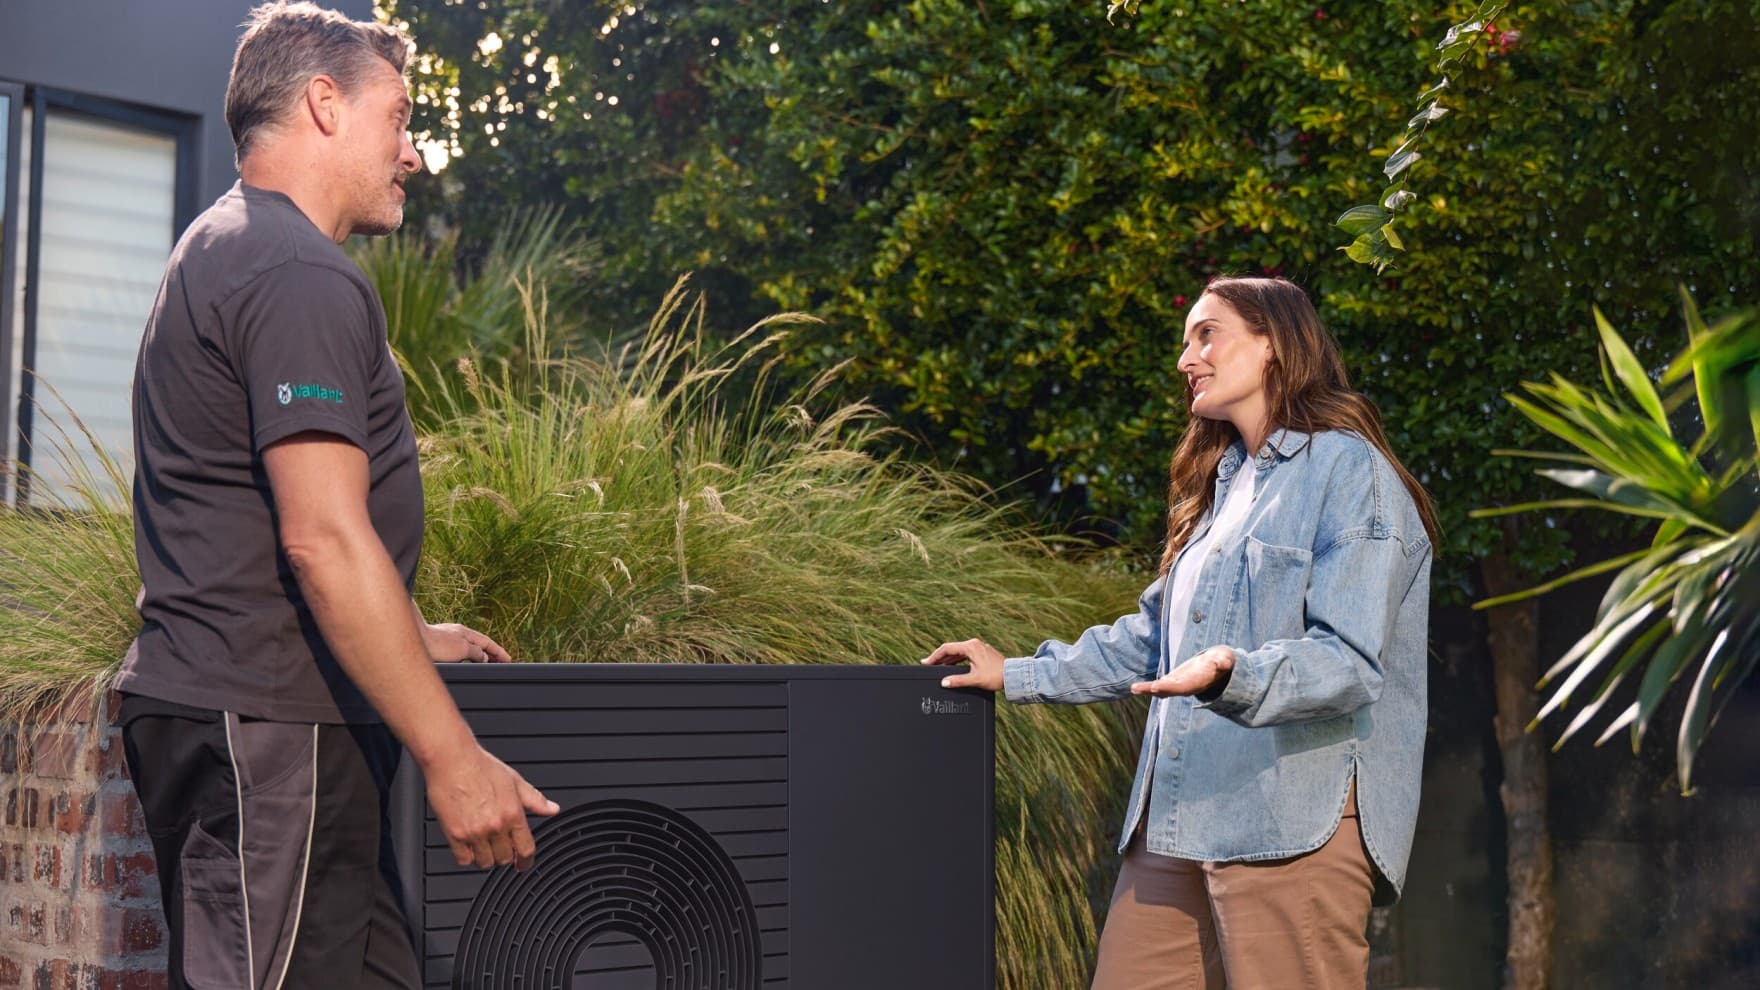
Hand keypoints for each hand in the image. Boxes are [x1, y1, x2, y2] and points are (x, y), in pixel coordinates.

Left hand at [422, 622, 510, 662]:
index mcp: (465, 633)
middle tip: (499, 663)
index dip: (499, 652)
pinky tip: (459, 663)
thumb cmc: (434, 643)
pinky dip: (464, 658)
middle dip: (490, 653)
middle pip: (477, 644)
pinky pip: (455, 652)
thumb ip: (476, 652)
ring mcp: (444, 639)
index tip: (509, 660)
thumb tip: (483, 656)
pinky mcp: (434, 647)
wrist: (408, 641)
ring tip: (483, 665)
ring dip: (476, 656)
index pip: (487, 643)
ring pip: (466, 648)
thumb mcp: (462, 649)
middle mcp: (455, 634)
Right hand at [425, 744, 559, 869]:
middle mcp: (495, 826)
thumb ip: (534, 799)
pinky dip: (467, 857)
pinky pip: (463, 860)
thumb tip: (552, 809)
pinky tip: (468, 846)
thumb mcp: (514, 781)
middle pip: (505, 858)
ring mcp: (475, 832)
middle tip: (500, 846)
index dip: (526, 861)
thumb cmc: (480, 766)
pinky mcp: (455, 834)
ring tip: (484, 845)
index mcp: (513, 813)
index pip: (526, 849)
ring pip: (485, 863)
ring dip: (486, 857)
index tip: (523, 865)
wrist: (452, 760)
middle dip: (505, 855)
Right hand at [921, 638, 1006, 692]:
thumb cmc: (997, 676)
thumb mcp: (975, 679)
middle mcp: (974, 644)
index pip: (946, 648)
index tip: (926, 662)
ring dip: (947, 659)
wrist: (1013, 676)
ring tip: (937, 666)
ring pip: (958, 652)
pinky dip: (956, 660)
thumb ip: (957, 681)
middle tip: (928, 664)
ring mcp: (978, 648)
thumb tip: (944, 683)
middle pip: (951, 649)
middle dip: (939, 657)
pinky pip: (964, 655)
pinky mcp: (982, 653)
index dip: (934, 656)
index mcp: (971, 647)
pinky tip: (951, 666)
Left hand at [1130, 646, 1235, 697]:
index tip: (1156, 686)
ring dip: (1147, 690)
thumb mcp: (1224, 659)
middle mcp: (1186, 687)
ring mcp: (1178, 686)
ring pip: (1161, 690)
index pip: (1181, 687)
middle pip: (1168, 690)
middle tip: (1138, 689)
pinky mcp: (1173, 682)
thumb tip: (1224, 662)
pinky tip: (1134, 688)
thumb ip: (1223, 662)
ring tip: (1133, 689)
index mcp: (1196, 683)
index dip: (1169, 687)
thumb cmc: (1220, 662)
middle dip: (1154, 690)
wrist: (1217, 667)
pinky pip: (1159, 686)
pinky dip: (1147, 688)